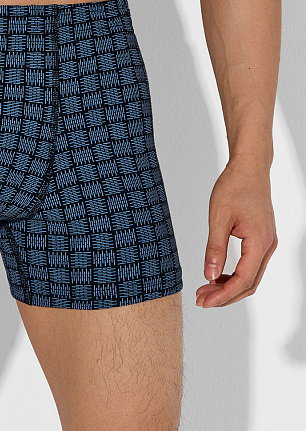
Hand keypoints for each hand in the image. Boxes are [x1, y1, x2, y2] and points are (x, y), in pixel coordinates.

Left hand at [196, 157, 277, 307]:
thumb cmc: (234, 186)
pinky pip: (251, 265)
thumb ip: (215, 248)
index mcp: (260, 242)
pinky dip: (235, 275)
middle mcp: (268, 246)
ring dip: (229, 286)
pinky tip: (217, 275)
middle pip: (249, 284)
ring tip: (205, 289)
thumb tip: (209, 275)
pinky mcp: (262, 239)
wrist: (249, 168)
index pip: (243, 280)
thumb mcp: (218, 217)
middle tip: (201, 300)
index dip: (223, 295)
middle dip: (225, 295)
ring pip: (251, 276)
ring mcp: (267, 243)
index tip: (204, 301)